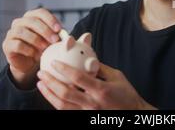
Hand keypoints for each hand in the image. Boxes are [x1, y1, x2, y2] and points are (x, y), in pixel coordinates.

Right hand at [2, 8, 61, 88]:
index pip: (40, 12)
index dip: (50, 19)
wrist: (28, 64)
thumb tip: (69, 37)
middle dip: (45, 30)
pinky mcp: (7, 45)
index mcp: (31, 17)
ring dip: (36, 40)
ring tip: (45, 49)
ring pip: (22, 32)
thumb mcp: (52, 41)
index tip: (59, 29)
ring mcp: (11, 33)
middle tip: (55, 41)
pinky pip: (17, 45)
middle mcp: (19, 22)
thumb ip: (58, 37)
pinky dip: (28, 50)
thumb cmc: (42, 48)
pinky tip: (35, 55)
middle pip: (32, 21)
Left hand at [37, 61, 155, 109]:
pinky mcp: (84, 118)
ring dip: (48, 94)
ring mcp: (87, 113)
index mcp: (101, 90)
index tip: (54, 62)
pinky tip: (50, 95)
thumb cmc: (127, 95)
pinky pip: (66, 111)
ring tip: (40, 84)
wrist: (133, 114)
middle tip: (41, 73)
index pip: (78, 78)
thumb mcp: (116, 77)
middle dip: (50, 82)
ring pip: (62, 105)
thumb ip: (100, 68)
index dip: (64, 69)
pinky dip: (56, 103)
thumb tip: (85, 57)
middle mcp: (92, 104)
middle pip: (65, 93)